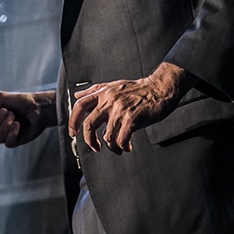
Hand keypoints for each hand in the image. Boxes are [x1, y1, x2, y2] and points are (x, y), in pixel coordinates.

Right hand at [0, 90, 53, 147]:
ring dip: (6, 124)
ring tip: (13, 115)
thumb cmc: (20, 101)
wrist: (37, 106)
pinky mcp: (14, 140)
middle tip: (5, 111)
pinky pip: (7, 142)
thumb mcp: (0, 97)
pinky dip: (12, 132)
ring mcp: (5, 135)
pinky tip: (17, 124)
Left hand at [68, 63, 193, 152]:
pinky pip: (121, 140)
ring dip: (111, 146)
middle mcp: (109, 101)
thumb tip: (77, 95)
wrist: (160, 88)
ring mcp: (120, 110)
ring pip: (106, 136)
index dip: (73, 120)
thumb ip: (94, 91)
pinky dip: (122, 147)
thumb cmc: (138, 89)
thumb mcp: (113, 86)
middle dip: (89, 140)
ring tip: (117, 147)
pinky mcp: (132, 119)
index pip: (80, 105)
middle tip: (94, 147)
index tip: (73, 132)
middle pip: (89, 124)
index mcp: (103, 93)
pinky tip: (126, 146)